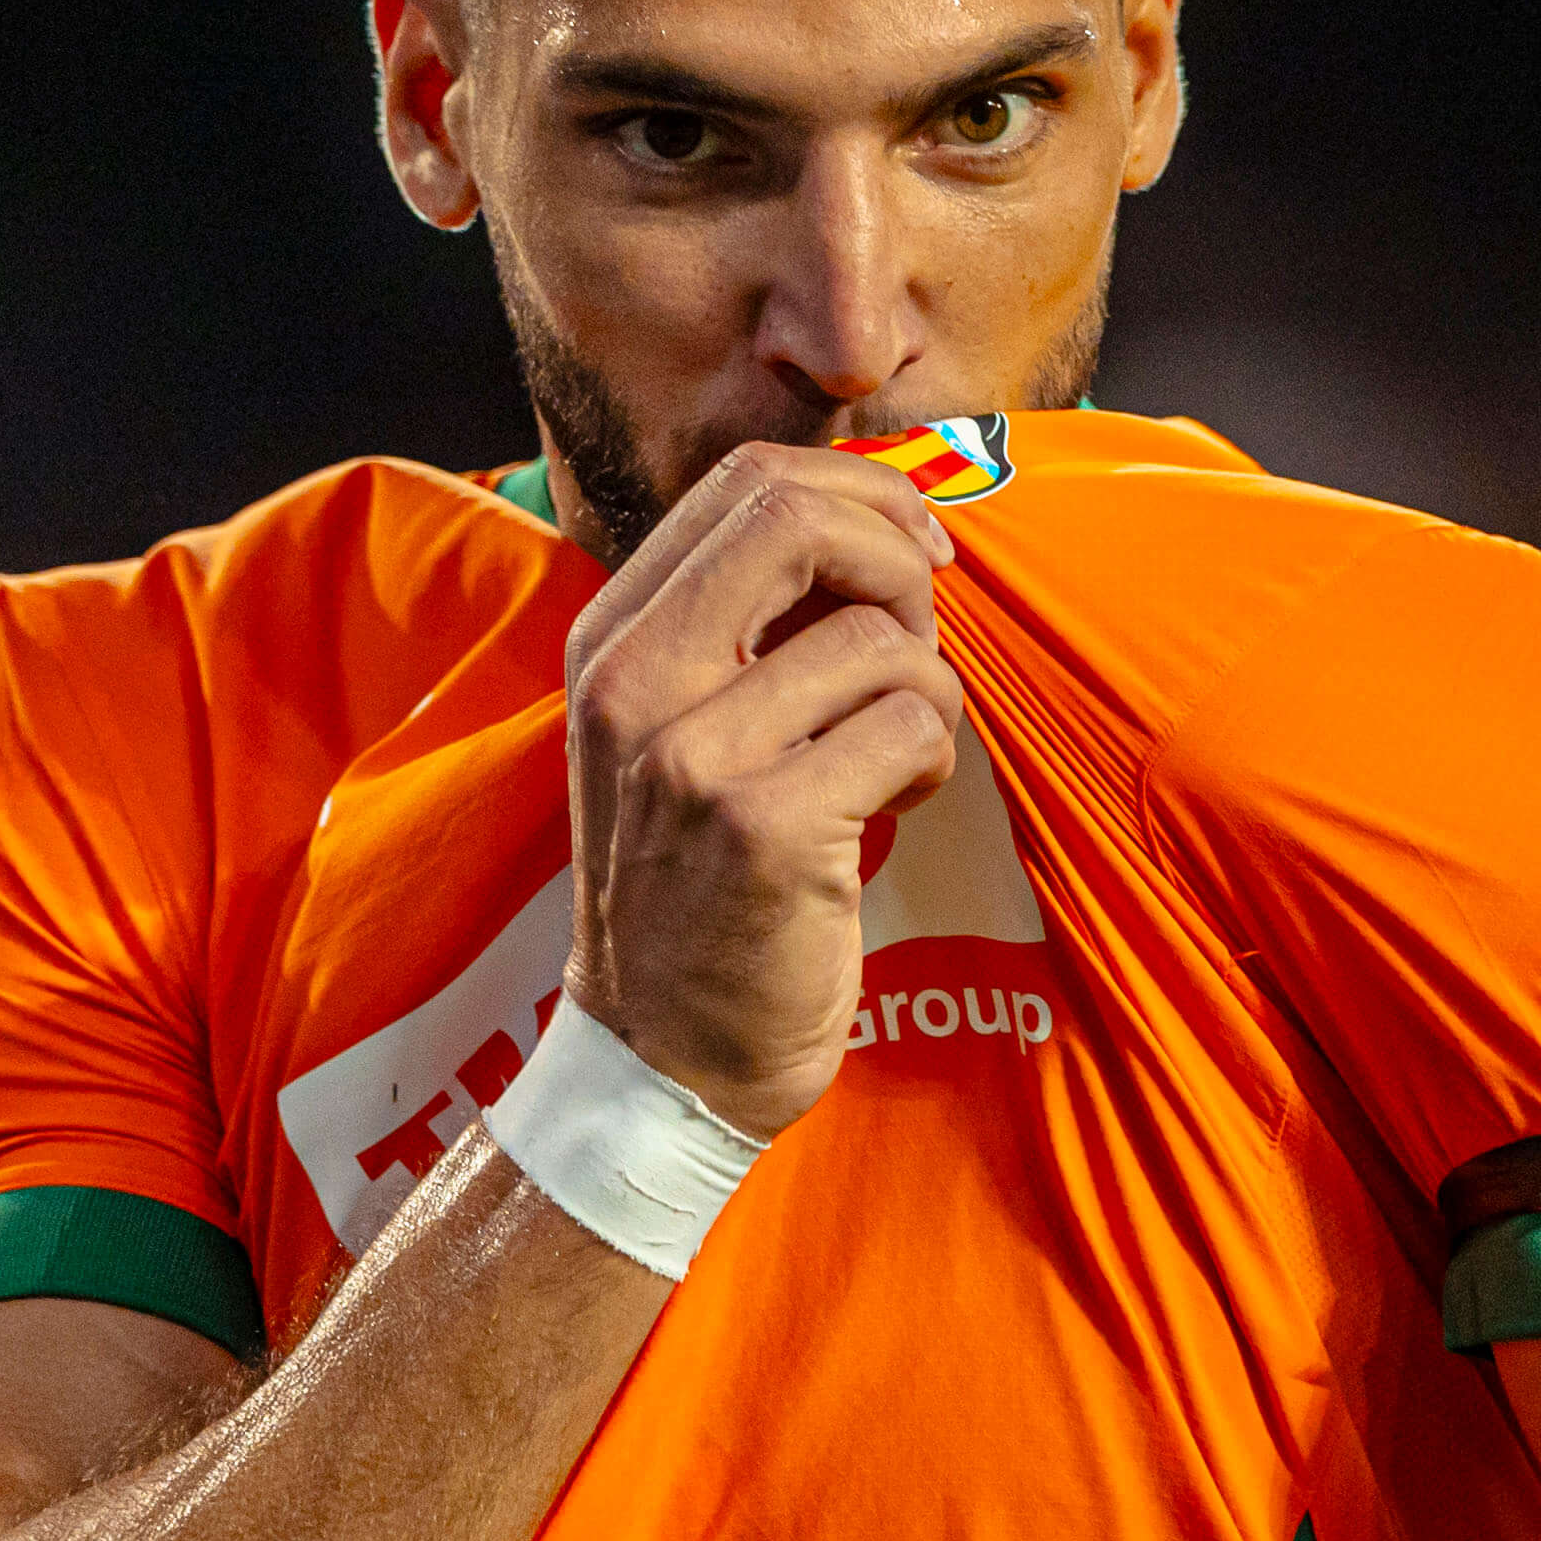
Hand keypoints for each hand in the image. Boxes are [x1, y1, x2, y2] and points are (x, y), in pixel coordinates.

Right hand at [562, 444, 964, 1136]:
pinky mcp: (765, 827)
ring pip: (882, 640)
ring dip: (928, 695)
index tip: (912, 551)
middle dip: (899, 560)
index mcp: (611, 641)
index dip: (859, 493)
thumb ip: (746, 626)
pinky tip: (886, 814)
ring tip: (887, 764)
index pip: (746, 485)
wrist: (664, 1055)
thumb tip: (879, 520)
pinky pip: (912, 727)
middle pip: (799, 518)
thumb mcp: (678, 731)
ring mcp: (691, 755)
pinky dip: (929, 764)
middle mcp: (632, 682)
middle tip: (918, 636)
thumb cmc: (701, 887)